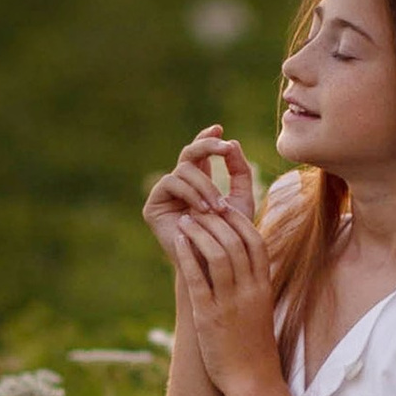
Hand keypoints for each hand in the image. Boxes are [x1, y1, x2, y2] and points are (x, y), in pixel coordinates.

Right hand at [142, 127, 257, 264]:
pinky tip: (202, 209)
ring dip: (205, 184)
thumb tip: (233, 143)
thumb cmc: (230, 236)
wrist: (214, 266)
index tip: (220, 129)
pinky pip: (171, 182)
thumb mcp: (242, 200)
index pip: (200, 152)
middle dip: (207, 146)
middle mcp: (181, 185)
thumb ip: (240, 173)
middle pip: (189, 153)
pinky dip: (190, 192)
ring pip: (184, 169)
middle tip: (224, 147)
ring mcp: (165, 194)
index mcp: (199, 182)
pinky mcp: (153, 206)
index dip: (207, 138)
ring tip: (218, 207)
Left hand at [172, 194, 282, 395]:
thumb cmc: (254, 346)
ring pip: (217, 254)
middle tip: (198, 207)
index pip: (255, 241)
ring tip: (185, 220)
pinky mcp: (209, 316)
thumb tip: (238, 263)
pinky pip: (198, 278)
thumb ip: (252, 285)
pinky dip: (187, 256)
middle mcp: (249, 290)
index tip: (223, 206)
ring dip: (199, 232)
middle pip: (235, 241)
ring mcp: (230, 303)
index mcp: (263, 286)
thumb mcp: (259, 309)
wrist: (252, 380)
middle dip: (215, 219)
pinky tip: (178, 242)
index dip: (239, 219)